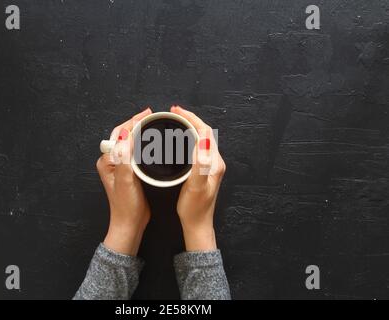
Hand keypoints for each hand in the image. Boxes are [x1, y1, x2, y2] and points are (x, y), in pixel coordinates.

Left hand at [97, 108, 151, 255]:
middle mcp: (111, 161)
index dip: (132, 122)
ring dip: (138, 131)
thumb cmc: (126, 206)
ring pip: (128, 142)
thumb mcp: (126, 181)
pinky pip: (134, 151)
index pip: (119, 134)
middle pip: (123, 135)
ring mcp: (120, 166)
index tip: (146, 115)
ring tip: (150, 123)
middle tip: (149, 114)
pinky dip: (142, 143)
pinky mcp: (129, 171)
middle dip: (135, 123)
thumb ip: (124, 158)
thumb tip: (126, 136)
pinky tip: (150, 141)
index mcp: (107, 161)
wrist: (130, 223)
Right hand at [170, 106, 225, 251]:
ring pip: (202, 139)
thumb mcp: (195, 186)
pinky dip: (189, 138)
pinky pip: (198, 147)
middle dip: (191, 119)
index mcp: (214, 163)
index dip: (191, 118)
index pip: (205, 132)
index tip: (177, 111)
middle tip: (175, 112)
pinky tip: (181, 139)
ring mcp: (210, 166)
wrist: (197, 224)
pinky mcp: (204, 170)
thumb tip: (202, 141)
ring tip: (177, 120)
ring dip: (190, 127)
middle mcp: (215, 162)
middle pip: (205, 132)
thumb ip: (199, 164)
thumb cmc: (195, 208)